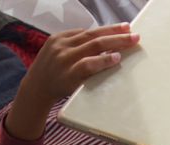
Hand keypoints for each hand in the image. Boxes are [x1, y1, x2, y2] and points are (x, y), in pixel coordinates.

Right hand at [18, 24, 140, 108]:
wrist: (35, 90)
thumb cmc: (51, 73)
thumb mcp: (57, 53)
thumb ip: (75, 47)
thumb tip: (102, 44)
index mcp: (61, 37)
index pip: (89, 31)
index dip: (108, 29)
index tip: (125, 27)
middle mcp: (63, 45)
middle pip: (95, 35)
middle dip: (116, 33)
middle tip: (134, 33)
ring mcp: (65, 59)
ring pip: (95, 45)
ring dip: (116, 43)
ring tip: (131, 42)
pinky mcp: (69, 74)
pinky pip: (89, 64)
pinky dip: (104, 60)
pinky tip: (116, 58)